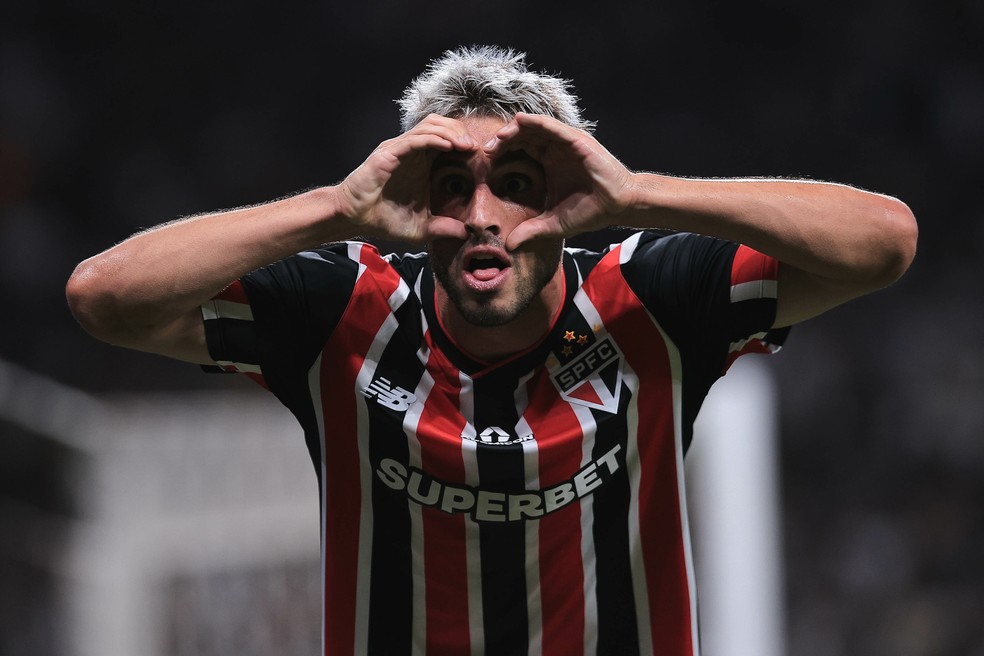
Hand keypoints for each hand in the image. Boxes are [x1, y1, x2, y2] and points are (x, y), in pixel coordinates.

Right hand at [336, 115, 475, 241]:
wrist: (355, 218)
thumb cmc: (384, 219)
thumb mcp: (422, 227)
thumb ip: (444, 228)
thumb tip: (467, 233)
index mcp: (421, 162)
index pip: (447, 140)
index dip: (465, 143)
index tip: (481, 156)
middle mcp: (412, 151)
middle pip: (442, 126)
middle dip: (461, 132)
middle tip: (477, 148)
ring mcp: (400, 149)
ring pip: (430, 126)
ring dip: (451, 132)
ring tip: (466, 145)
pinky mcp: (389, 152)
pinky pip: (415, 139)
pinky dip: (434, 139)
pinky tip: (449, 146)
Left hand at [485, 113, 634, 249]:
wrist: (617, 206)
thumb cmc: (590, 211)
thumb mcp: (553, 224)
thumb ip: (531, 231)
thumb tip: (508, 246)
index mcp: (548, 162)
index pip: (520, 149)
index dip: (502, 151)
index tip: (486, 160)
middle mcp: (555, 149)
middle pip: (523, 135)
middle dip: (503, 139)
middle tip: (487, 149)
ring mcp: (566, 142)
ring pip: (535, 127)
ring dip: (514, 129)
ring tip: (498, 138)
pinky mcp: (577, 140)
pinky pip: (552, 126)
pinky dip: (536, 122)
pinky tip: (519, 121)